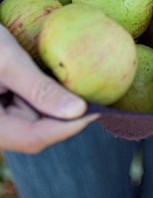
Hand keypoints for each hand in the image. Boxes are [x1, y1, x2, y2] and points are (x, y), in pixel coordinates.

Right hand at [0, 25, 98, 153]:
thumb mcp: (9, 61)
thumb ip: (39, 88)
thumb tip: (79, 110)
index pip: (35, 137)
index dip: (69, 127)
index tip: (98, 110)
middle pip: (38, 132)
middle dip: (66, 115)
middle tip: (95, 95)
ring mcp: (1, 121)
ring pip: (37, 121)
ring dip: (57, 106)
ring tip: (80, 86)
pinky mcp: (6, 108)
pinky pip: (30, 110)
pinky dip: (47, 98)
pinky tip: (61, 83)